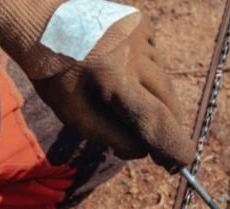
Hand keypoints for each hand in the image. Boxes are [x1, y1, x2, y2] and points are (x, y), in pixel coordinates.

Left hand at [32, 16, 193, 171]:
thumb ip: (113, 137)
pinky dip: (147, 74)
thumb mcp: (76, 116)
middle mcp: (132, 54)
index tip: (184, 162)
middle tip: (159, 148)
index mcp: (111, 79)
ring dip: (154, 99)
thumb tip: (146, 150)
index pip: (153, 117)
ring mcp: (141, 36)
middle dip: (168, 127)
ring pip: (164, 82)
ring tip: (125, 98)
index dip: (173, 143)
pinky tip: (124, 71)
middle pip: (168, 102)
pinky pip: (156, 62)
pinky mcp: (144, 25)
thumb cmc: (58, 78)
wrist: (45, 27)